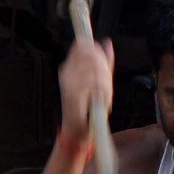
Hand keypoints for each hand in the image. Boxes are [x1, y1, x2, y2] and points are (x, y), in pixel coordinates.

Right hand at [56, 35, 114, 149]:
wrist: (79, 130)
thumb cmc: (89, 107)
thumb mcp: (99, 80)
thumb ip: (104, 61)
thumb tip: (107, 42)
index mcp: (69, 67)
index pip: (83, 45)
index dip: (97, 53)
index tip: (103, 68)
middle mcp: (66, 72)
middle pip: (92, 54)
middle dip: (104, 69)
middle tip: (104, 85)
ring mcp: (68, 82)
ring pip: (96, 68)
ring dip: (105, 83)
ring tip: (102, 96)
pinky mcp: (73, 93)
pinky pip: (96, 83)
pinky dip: (103, 92)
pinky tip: (101, 101)